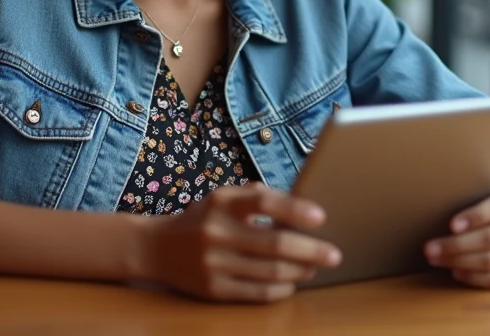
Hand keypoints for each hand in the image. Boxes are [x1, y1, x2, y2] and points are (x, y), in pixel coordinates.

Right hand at [141, 183, 341, 302]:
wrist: (156, 248)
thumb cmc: (201, 219)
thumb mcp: (221, 198)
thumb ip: (255, 197)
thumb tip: (300, 204)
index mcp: (221, 202)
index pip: (263, 202)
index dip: (295, 209)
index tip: (321, 218)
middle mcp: (216, 231)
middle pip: (274, 243)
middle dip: (310, 250)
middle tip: (333, 254)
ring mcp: (214, 263)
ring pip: (270, 271)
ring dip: (300, 271)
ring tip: (315, 268)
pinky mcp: (213, 289)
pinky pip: (256, 292)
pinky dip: (280, 288)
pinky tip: (292, 282)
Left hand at [423, 184, 489, 289]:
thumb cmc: (488, 200)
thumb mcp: (484, 189)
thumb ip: (471, 194)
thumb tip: (436, 201)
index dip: (477, 215)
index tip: (452, 225)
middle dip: (457, 245)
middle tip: (430, 248)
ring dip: (459, 262)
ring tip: (436, 259)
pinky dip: (472, 277)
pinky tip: (455, 271)